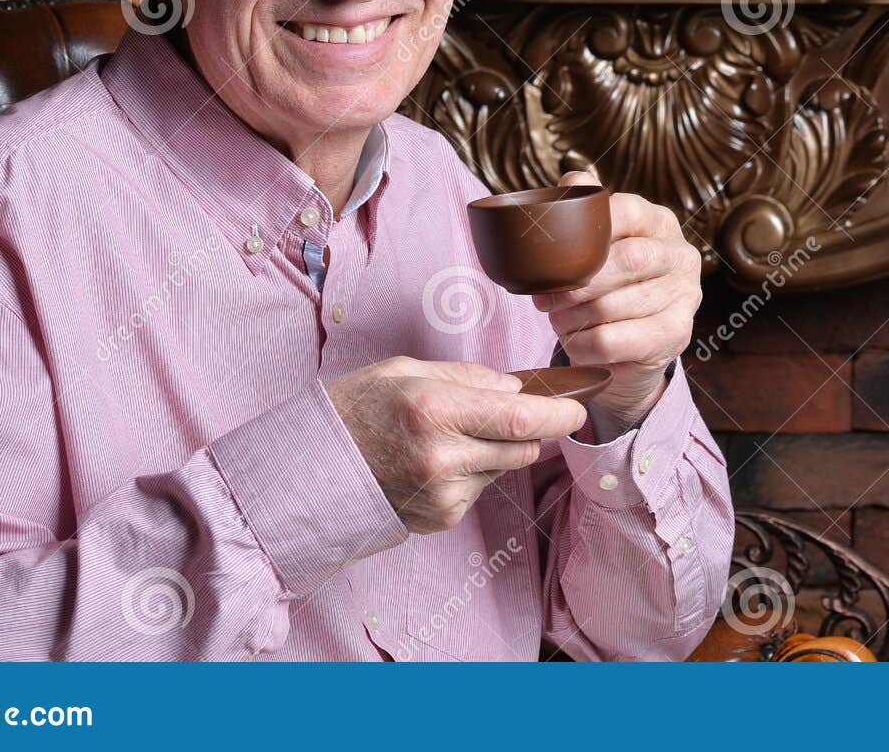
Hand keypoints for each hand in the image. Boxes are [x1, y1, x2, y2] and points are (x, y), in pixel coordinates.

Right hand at [325, 357, 586, 533]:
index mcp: (435, 409)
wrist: (310, 470)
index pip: (519, 419)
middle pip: (522, 447)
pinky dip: (471, 473)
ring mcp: (442, 494)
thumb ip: (468, 376)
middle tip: (506, 413)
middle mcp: (442, 456)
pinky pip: (479, 489)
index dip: (558, 414)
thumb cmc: (356, 409)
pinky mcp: (441, 518)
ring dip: (493, 450)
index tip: (579, 407)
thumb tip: (515, 387)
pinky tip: (433, 463)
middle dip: (528, 429)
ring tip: (449, 437)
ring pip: (503, 468)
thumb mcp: (405, 370)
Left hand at [534, 172, 702, 436]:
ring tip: (558, 320)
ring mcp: (686, 296)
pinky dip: (582, 344)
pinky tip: (575, 342)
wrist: (630, 348)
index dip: (589, 228)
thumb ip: (584, 212)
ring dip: (572, 317)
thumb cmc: (607, 285)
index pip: (627, 211)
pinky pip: (613, 340)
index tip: (554, 254)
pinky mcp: (677, 335)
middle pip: (626, 259)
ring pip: (613, 305)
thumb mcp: (596, 246)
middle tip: (544, 297)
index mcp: (660, 222)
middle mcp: (682, 255)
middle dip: (575, 283)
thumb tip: (573, 180)